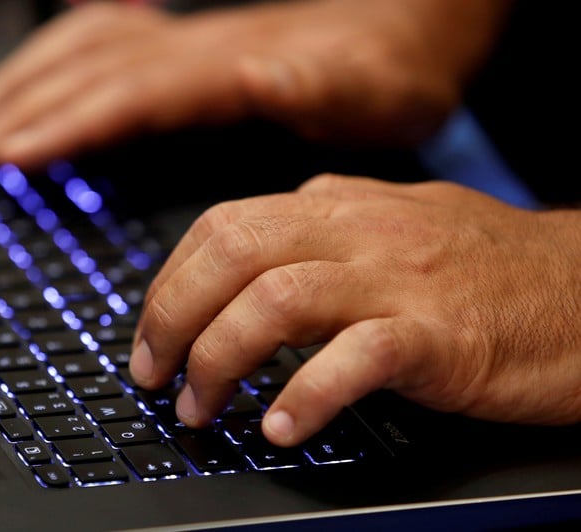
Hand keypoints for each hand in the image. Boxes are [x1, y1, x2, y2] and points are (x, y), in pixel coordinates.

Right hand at [0, 0, 460, 173]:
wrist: (402, 33)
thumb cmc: (385, 75)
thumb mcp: (371, 89)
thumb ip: (316, 84)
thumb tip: (259, 73)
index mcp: (226, 67)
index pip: (126, 94)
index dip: (64, 124)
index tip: (7, 156)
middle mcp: (193, 48)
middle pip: (86, 71)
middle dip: (17, 111)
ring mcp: (183, 43)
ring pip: (79, 50)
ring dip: (18, 82)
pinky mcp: (183, 50)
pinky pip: (98, 44)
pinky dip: (49, 65)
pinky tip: (28, 86)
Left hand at [129, 174, 580, 446]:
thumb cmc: (483, 266)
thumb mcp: (388, 225)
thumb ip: (316, 233)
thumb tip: (241, 259)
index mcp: (336, 206)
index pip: (222, 227)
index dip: (169, 284)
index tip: (151, 333)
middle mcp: (357, 231)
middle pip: (232, 255)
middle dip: (173, 318)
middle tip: (156, 376)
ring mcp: (397, 279)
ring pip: (274, 301)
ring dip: (221, 361)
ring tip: (203, 409)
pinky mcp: (438, 334)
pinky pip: (354, 358)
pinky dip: (306, 396)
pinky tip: (281, 427)